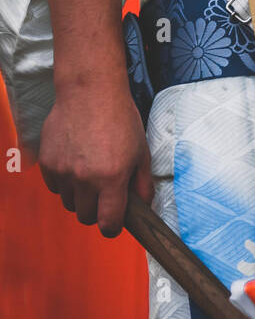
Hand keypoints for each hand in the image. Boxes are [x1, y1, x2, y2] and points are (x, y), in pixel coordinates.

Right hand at [38, 78, 153, 237]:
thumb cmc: (120, 118)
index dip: (112, 227)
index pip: (108, 223)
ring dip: (80, 196)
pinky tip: (75, 162)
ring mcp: (64, 171)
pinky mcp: (48, 163)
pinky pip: (55, 187)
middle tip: (104, 194)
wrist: (90, 91)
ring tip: (90, 172)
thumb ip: (142, 182)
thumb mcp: (140, 149)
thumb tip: (143, 205)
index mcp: (112, 178)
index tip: (113, 223)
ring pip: (69, 203)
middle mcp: (85, 179)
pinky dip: (64, 182)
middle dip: (97, 211)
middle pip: (86, 217)